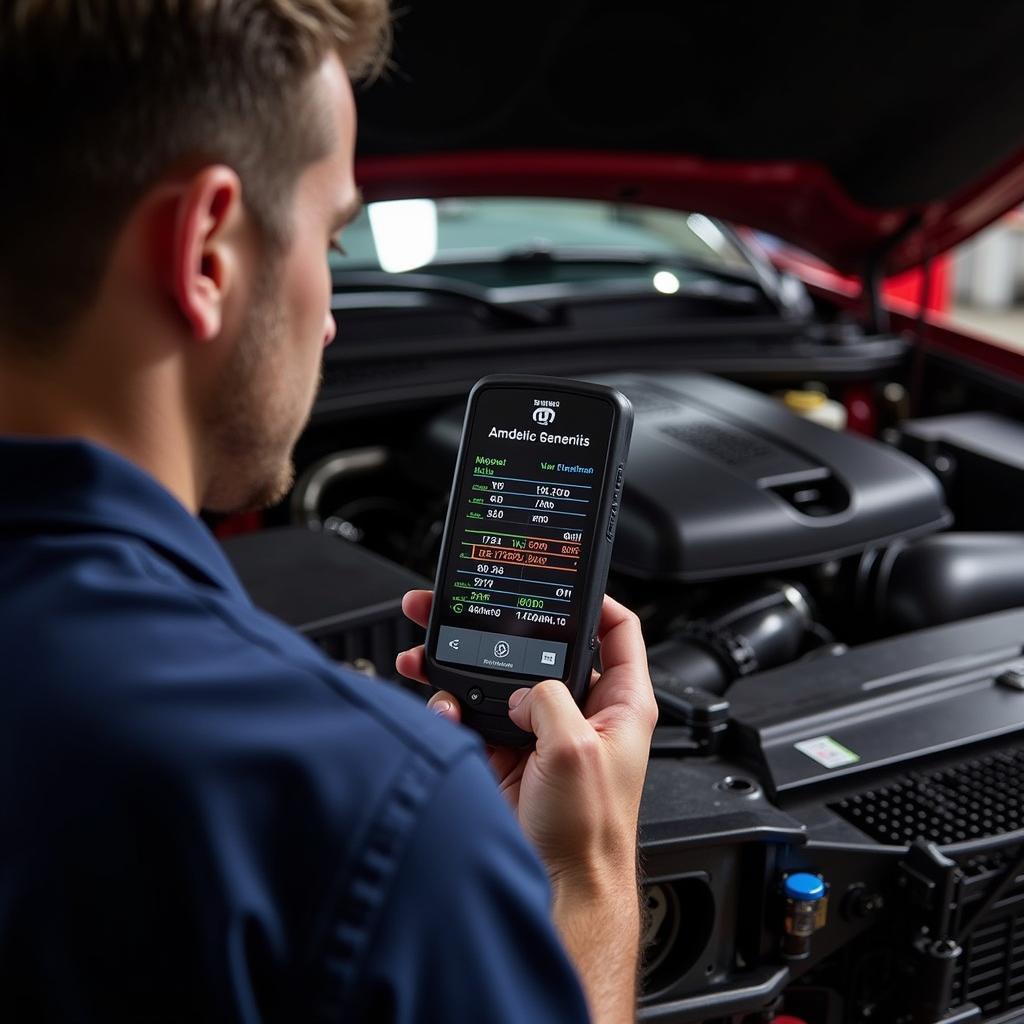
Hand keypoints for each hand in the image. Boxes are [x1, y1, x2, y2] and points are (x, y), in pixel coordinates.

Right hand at [397, 590, 656, 1021]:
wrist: (555, 886)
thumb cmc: (590, 832)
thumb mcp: (578, 750)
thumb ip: (550, 699)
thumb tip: (521, 687)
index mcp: (617, 702)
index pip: (616, 631)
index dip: (595, 599)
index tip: (564, 578)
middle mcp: (578, 710)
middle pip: (540, 647)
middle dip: (500, 624)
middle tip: (464, 602)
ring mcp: (538, 729)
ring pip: (496, 676)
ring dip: (460, 661)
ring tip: (427, 647)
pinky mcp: (504, 750)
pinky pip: (470, 712)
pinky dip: (448, 706)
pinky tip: (442, 710)